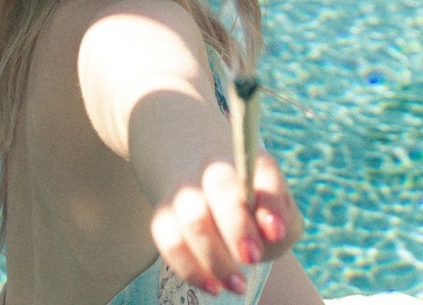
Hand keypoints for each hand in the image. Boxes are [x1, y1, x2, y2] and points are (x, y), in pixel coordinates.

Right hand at [151, 152, 302, 295]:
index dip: (269, 202)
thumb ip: (282, 220)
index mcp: (249, 161)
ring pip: (192, 216)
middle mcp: (213, 168)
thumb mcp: (281, 216)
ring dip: (215, 256)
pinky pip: (169, 241)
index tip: (276, 233)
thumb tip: (270, 232)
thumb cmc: (257, 214)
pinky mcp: (164, 217)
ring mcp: (185, 191)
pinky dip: (190, 268)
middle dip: (237, 224)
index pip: (260, 169)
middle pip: (220, 184)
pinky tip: (214, 286)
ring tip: (238, 284)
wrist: (215, 204)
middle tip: (252, 258)